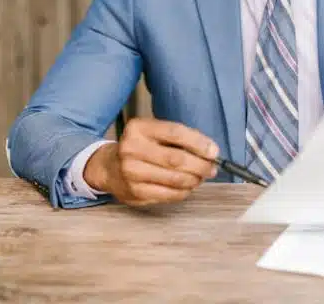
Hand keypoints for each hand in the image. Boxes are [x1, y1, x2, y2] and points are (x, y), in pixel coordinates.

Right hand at [83, 118, 219, 206]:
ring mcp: (132, 172)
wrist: (109, 167)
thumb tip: (209, 151)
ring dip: (195, 180)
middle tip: (212, 168)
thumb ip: (179, 138)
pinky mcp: (135, 192)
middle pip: (177, 159)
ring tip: (200, 177)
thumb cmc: (140, 148)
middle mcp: (132, 149)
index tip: (214, 151)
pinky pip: (169, 194)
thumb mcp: (153, 133)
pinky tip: (187, 187)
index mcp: (138, 128)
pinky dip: (184, 191)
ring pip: (175, 179)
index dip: (199, 143)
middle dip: (201, 165)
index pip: (175, 133)